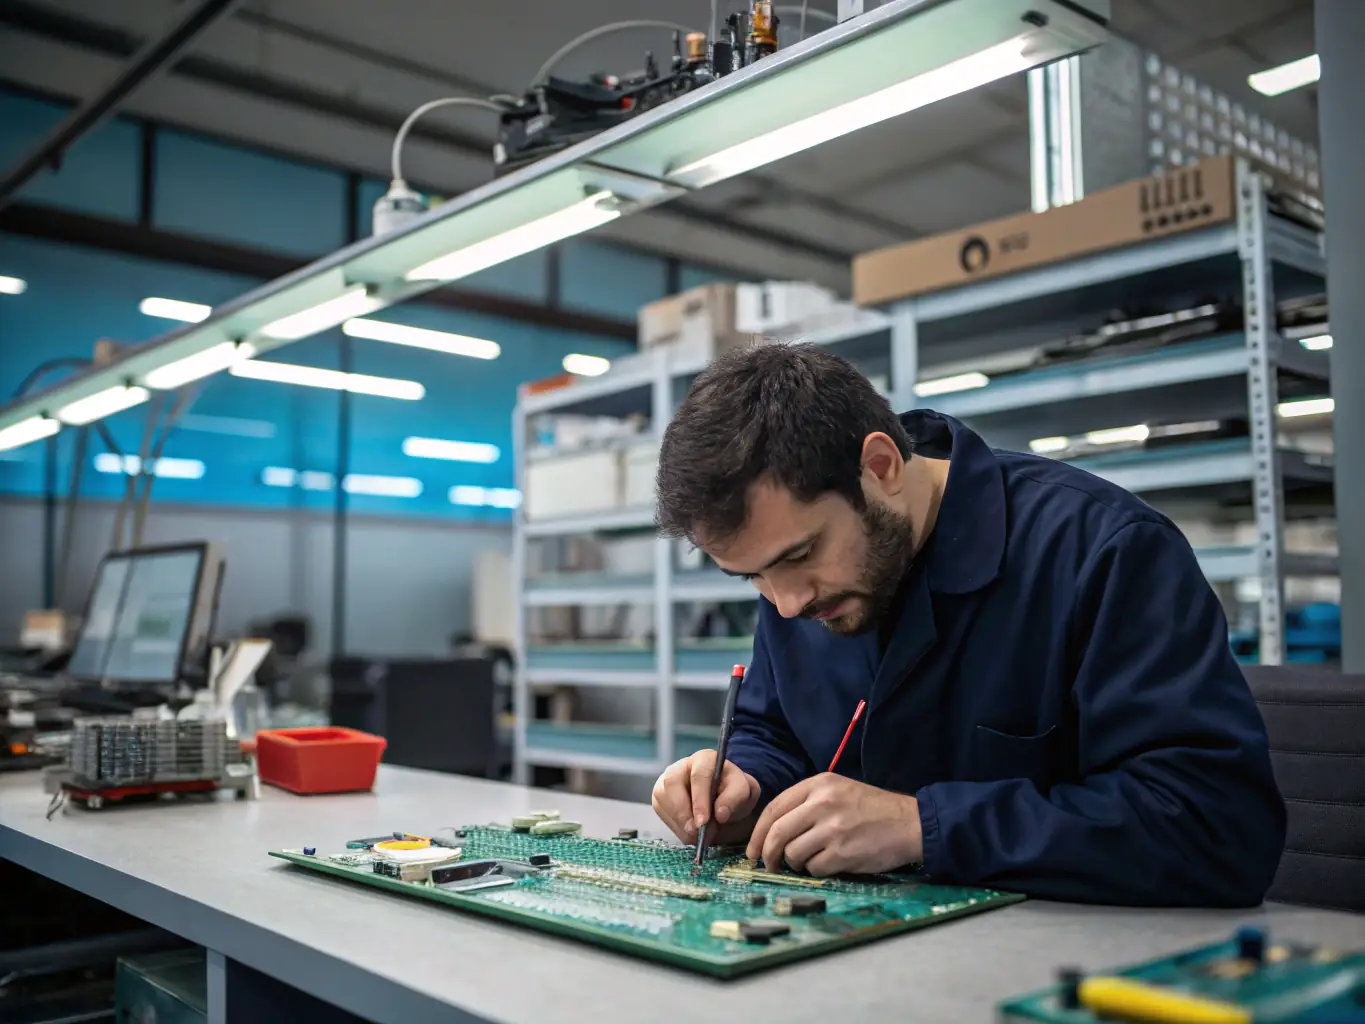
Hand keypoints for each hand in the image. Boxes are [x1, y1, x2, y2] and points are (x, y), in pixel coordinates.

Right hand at [652, 749, 760, 845]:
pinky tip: (688, 832)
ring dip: (678, 821)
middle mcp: (682, 766)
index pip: (699, 775)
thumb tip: (720, 813)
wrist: (725, 807)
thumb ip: (735, 799)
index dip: (699, 799)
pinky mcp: (660, 797)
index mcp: (705, 759)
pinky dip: (674, 826)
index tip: (703, 822)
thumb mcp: (745, 794)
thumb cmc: (735, 796)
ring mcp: (667, 781)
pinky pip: (660, 811)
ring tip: (695, 835)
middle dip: (683, 812)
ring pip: (661, 798)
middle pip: (672, 783)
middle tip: (695, 833)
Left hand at [745, 773, 921, 876]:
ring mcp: (833, 828)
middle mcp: (822, 803)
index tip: (753, 849)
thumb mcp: (838, 791)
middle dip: (767, 854)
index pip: (774, 808)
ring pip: (792, 853)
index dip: (758, 833)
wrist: (910, 823)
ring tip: (810, 860)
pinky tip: (830, 863)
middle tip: (768, 865)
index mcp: (818, 785)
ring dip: (795, 863)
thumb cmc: (872, 809)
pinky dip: (816, 870)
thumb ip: (806, 804)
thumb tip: (772, 831)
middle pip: (777, 833)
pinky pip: (814, 867)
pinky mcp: (843, 852)